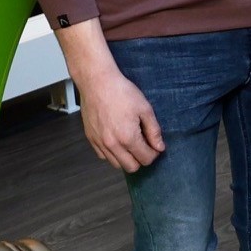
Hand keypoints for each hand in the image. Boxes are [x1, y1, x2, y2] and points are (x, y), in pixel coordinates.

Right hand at [60, 23, 164, 171]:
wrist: (97, 83)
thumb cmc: (122, 93)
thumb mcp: (145, 109)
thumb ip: (154, 131)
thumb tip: (159, 147)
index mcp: (128, 138)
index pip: (146, 159)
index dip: (154, 153)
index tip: (156, 145)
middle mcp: (112, 144)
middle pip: (131, 167)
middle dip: (142, 159)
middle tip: (146, 146)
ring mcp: (99, 142)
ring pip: (116, 164)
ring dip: (127, 158)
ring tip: (133, 143)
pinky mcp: (90, 138)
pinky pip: (103, 156)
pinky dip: (113, 153)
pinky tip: (119, 141)